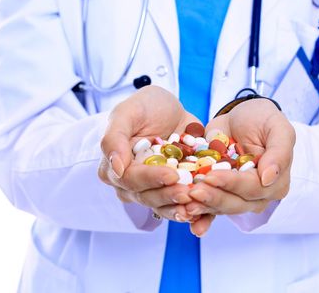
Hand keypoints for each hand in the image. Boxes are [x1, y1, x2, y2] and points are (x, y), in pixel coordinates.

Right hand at [99, 86, 198, 222]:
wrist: (171, 109)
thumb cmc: (144, 107)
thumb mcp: (127, 112)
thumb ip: (114, 138)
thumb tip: (115, 168)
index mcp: (115, 168)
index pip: (130, 179)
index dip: (150, 179)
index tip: (171, 174)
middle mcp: (132, 185)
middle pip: (147, 197)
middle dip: (168, 195)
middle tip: (188, 192)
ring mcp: (153, 190)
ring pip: (163, 206)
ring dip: (180, 208)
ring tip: (197, 203)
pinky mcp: (173, 191)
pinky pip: (181, 206)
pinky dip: (192, 211)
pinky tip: (204, 212)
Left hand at [185, 99, 294, 233]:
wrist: (240, 117)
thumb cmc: (262, 120)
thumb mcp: (278, 128)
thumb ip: (279, 152)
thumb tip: (268, 178)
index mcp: (275, 183)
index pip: (253, 187)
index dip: (232, 183)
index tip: (211, 176)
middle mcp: (258, 196)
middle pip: (236, 203)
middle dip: (214, 197)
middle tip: (193, 191)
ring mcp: (237, 197)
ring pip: (220, 208)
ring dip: (202, 207)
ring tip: (184, 202)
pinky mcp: (219, 194)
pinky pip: (209, 209)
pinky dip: (198, 215)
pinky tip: (184, 215)